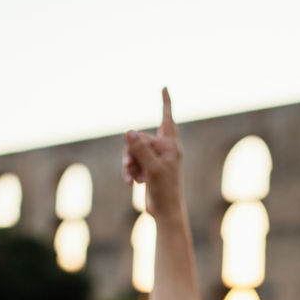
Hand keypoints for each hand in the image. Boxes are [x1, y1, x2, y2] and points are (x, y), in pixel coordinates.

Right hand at [123, 88, 182, 218]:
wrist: (166, 212)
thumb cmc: (165, 191)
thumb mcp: (152, 169)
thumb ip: (140, 149)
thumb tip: (128, 131)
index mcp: (171, 146)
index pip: (167, 119)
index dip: (166, 103)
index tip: (165, 87)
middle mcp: (164, 150)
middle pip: (139, 138)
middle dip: (131, 152)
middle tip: (134, 168)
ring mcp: (155, 159)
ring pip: (133, 151)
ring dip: (128, 163)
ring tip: (132, 177)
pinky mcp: (147, 169)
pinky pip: (132, 162)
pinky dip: (129, 171)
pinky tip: (130, 182)